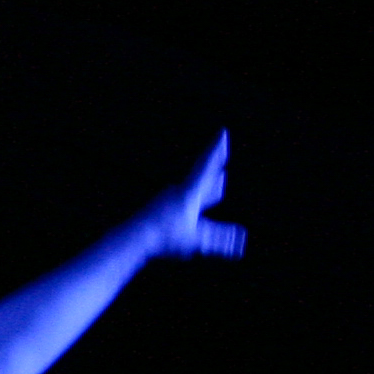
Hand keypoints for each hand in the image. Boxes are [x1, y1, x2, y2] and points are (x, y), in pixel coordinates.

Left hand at [151, 131, 245, 259]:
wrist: (133, 238)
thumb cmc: (164, 237)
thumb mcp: (195, 239)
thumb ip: (219, 238)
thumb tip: (240, 241)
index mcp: (189, 192)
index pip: (207, 165)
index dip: (217, 149)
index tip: (222, 132)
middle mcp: (179, 190)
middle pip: (202, 173)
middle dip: (215, 164)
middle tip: (222, 148)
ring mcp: (168, 198)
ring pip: (194, 188)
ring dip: (208, 183)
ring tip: (219, 179)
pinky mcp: (161, 208)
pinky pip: (185, 199)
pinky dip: (197, 199)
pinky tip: (196, 206)